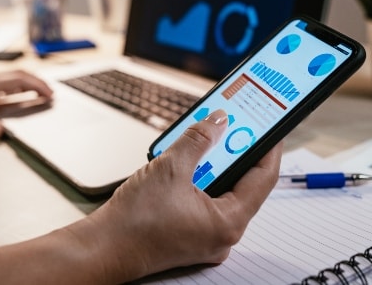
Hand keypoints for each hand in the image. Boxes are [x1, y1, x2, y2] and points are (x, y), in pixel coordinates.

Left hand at [0, 70, 51, 137]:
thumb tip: (2, 132)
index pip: (18, 80)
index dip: (37, 86)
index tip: (50, 94)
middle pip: (17, 75)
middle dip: (37, 83)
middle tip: (50, 94)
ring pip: (10, 77)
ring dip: (26, 83)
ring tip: (38, 93)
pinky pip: (1, 83)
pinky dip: (15, 87)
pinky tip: (14, 96)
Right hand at [66, 109, 283, 281]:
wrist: (102, 248)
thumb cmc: (133, 223)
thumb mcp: (170, 168)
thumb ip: (198, 140)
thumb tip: (217, 122)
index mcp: (228, 222)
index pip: (263, 177)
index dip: (268, 146)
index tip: (269, 125)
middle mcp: (222, 233)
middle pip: (243, 183)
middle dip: (235, 151)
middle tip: (231, 125)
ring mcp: (206, 236)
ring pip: (221, 191)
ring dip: (213, 164)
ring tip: (203, 139)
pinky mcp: (190, 234)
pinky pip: (204, 201)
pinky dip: (199, 179)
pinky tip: (185, 162)